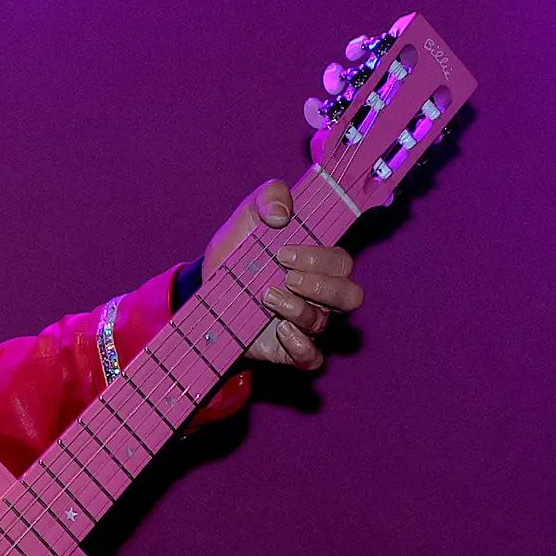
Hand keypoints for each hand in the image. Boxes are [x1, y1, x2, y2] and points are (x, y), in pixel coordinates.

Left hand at [201, 181, 359, 372]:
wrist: (205, 289)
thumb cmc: (237, 252)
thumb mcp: (246, 217)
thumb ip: (267, 198)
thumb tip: (282, 211)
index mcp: (316, 262)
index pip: (341, 261)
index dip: (321, 258)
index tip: (284, 252)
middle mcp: (319, 294)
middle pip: (350, 295)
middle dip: (320, 284)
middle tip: (285, 276)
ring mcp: (306, 323)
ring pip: (326, 323)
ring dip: (298, 309)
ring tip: (267, 297)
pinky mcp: (289, 350)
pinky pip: (312, 358)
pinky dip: (301, 347)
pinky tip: (280, 331)